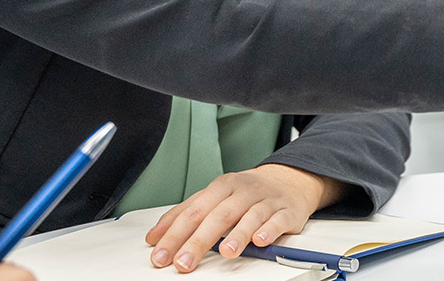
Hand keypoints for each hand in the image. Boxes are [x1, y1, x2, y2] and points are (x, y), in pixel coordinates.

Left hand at [144, 164, 345, 271]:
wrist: (288, 180)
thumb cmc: (246, 193)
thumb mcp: (214, 197)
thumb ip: (185, 214)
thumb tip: (155, 237)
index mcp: (221, 187)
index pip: (193, 212)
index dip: (174, 235)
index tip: (161, 255)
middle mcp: (243, 191)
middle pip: (218, 216)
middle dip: (199, 241)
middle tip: (183, 262)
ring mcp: (266, 201)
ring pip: (250, 216)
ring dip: (238, 234)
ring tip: (226, 252)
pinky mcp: (287, 211)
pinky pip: (278, 220)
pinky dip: (269, 230)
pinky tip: (260, 240)